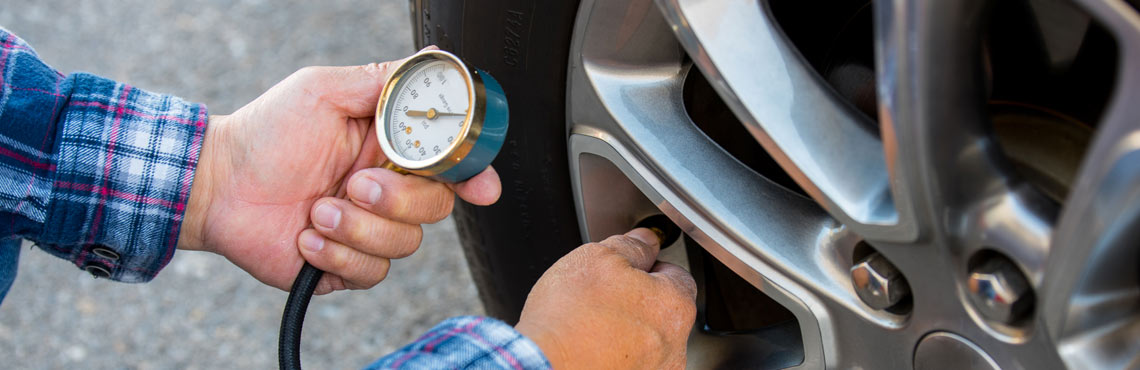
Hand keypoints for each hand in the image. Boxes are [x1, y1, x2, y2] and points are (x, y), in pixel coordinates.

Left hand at [178, 48, 501, 293]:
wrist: (216, 184)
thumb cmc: (266, 133)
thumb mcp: (324, 91)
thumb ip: (383, 81)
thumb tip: (434, 57)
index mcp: (391, 149)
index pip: (450, 163)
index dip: (473, 174)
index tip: (480, 187)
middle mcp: (387, 190)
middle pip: (437, 206)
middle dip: (398, 199)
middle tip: (355, 184)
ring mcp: (369, 230)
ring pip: (405, 243)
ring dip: (357, 228)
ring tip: (315, 211)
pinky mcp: (347, 265)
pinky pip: (371, 272)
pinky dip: (335, 254)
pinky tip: (305, 237)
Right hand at [515, 229, 696, 368]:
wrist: (543, 366)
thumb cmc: (568, 320)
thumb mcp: (597, 258)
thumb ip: (630, 246)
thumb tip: (645, 241)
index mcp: (675, 306)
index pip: (676, 274)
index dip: (647, 266)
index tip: (626, 268)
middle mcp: (674, 346)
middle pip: (662, 310)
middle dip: (636, 299)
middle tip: (602, 295)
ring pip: (646, 339)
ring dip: (626, 330)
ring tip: (591, 324)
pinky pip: (630, 362)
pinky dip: (614, 353)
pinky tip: (590, 346)